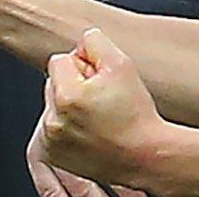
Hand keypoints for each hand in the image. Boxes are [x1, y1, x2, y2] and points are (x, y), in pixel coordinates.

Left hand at [35, 29, 167, 188]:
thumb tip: (80, 42)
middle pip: (54, 83)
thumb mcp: (121, 64)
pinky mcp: (55, 156)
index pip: (59, 61)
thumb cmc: (136, 114)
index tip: (100, 83)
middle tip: (101, 100)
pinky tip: (91, 132)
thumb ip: (94, 41)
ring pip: (53, 106)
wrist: (145, 156)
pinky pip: (54, 129)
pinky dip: (68, 127)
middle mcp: (53, 122)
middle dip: (73, 85)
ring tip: (98, 118)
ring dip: (69, 106)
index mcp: (66, 96)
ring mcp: (52, 142)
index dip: (83, 67)